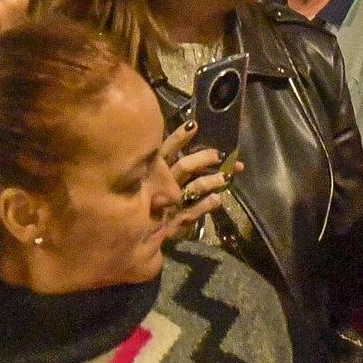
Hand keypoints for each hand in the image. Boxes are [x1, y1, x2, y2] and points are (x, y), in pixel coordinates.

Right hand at [160, 118, 237, 239]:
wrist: (138, 237)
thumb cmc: (151, 202)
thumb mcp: (156, 181)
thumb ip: (174, 165)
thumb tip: (197, 148)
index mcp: (154, 172)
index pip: (166, 150)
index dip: (179, 137)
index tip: (194, 124)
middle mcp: (162, 186)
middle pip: (184, 166)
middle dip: (203, 158)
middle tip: (218, 155)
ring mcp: (171, 204)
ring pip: (194, 187)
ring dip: (211, 181)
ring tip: (225, 177)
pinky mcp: (178, 222)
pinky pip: (196, 211)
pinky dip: (207, 204)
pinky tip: (218, 199)